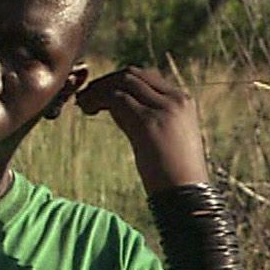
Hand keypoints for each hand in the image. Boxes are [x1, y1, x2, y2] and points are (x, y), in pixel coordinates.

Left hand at [74, 65, 211, 193]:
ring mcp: (164, 109)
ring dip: (98, 89)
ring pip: (124, 82)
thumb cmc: (173, 174)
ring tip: (82, 103)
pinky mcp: (149, 123)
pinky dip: (98, 99)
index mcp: (182, 101)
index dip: (117, 81)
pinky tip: (88, 110)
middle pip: (133, 74)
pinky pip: (118, 99)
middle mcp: (176, 99)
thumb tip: (116, 107)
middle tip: (85, 96)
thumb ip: (144, 117)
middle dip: (105, 81)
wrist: (187, 195)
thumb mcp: (161, 137)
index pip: (145, 77)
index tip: (98, 92)